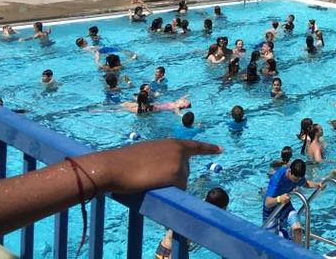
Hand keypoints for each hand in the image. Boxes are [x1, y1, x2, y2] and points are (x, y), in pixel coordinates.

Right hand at [79, 139, 220, 193]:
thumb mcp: (147, 154)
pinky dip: (168, 192)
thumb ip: (162, 158)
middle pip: (184, 172)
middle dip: (171, 179)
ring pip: (180, 183)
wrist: (114, 166)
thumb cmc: (124, 162)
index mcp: (171, 143)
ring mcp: (179, 162)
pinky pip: (178, 190)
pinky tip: (154, 185)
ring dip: (168, 186)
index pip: (195, 146)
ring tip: (149, 179)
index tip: (221, 149)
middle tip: (150, 177)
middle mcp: (179, 150)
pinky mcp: (176, 174)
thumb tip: (170, 172)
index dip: (208, 148)